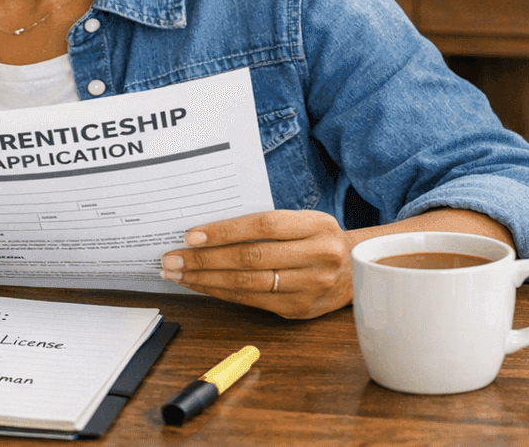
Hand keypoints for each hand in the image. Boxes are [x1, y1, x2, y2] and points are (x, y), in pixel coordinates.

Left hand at [160, 210, 354, 319]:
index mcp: (316, 225)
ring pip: (248, 284)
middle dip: (205, 259)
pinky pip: (252, 301)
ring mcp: (310, 286)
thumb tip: (208, 229)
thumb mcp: (304, 220)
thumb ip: (266, 223)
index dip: (225, 230)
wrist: (357, 271)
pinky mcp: (299, 310)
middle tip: (172, 258)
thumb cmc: (316, 239)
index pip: (263, 226)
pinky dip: (221, 293)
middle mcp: (318, 256)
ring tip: (177, 274)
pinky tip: (200, 285)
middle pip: (251, 257)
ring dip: (206, 279)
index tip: (191, 235)